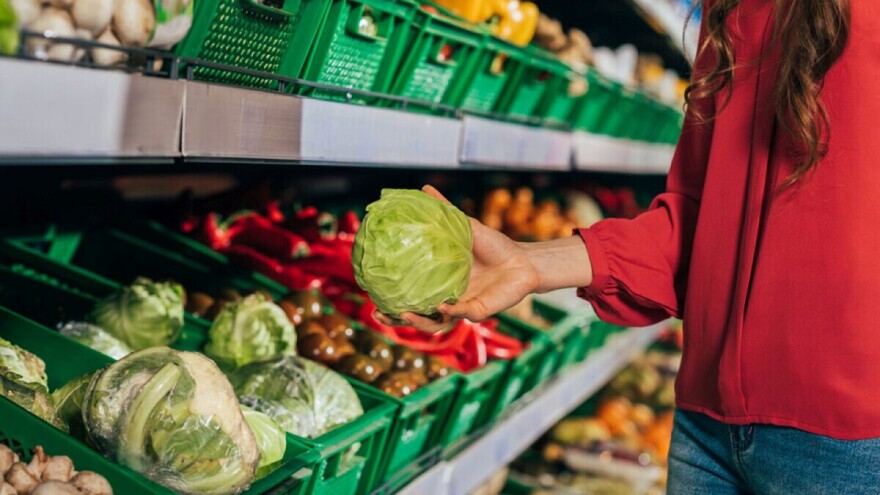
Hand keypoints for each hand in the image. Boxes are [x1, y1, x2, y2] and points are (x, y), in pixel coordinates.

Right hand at [374, 185, 538, 331]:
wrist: (522, 260)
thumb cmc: (494, 246)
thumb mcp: (466, 226)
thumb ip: (444, 211)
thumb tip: (424, 188)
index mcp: (439, 283)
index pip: (409, 295)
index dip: (390, 298)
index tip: (370, 291)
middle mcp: (447, 300)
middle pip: (415, 317)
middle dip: (395, 320)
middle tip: (377, 313)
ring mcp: (462, 308)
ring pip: (435, 324)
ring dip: (418, 322)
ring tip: (403, 314)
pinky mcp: (478, 312)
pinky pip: (460, 314)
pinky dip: (448, 311)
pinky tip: (439, 305)